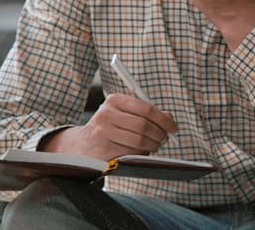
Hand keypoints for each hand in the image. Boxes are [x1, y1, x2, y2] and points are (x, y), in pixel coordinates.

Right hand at [39, 94, 177, 159]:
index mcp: (114, 100)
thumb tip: (170, 119)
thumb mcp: (125, 114)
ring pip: (139, 141)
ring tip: (155, 146)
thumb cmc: (110, 127)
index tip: (173, 128)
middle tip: (165, 139)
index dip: (164, 120)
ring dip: (152, 146)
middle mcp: (106, 114)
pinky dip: (140, 154)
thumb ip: (147, 113)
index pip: (146, 109)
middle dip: (160, 135)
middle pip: (144, 126)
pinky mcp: (102, 150)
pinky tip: (140, 152)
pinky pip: (130, 154)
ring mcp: (102, 133)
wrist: (81, 145)